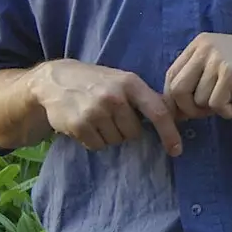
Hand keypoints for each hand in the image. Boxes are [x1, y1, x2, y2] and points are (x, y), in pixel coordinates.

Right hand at [28, 60, 182, 155]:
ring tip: (98, 118)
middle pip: (134, 132)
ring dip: (110, 135)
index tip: (176, 150)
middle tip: (113, 116)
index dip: (169, 133)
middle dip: (127, 130)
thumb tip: (175, 118)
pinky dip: (94, 140)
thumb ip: (145, 98)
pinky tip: (87, 124)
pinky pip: (97, 145)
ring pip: (116, 141)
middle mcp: (114, 97)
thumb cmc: (98, 82)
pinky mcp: (78, 125)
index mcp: (131, 83)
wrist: (55, 80)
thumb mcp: (123, 81)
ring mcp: (95, 111)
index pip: (157, 112)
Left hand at [164, 33, 231, 120]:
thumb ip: (198, 77)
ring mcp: (218, 59)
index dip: (175, 99)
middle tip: (208, 113)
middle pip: (177, 90)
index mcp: (199, 43)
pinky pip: (217, 105)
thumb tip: (173, 109)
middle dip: (189, 110)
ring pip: (198, 101)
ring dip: (214, 111)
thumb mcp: (221, 62)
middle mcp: (205, 48)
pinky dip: (228, 113)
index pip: (171, 76)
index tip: (190, 111)